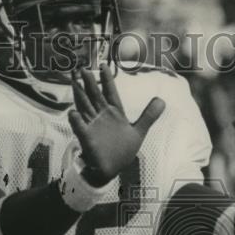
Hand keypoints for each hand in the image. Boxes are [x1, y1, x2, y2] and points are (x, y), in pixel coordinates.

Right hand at [68, 65, 164, 185]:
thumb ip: (148, 116)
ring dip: (78, 94)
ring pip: (84, 107)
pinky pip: (80, 129)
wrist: (111, 169)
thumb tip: (162, 100)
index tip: (103, 65)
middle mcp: (102, 116)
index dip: (107, 80)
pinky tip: (72, 113)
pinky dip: (76, 122)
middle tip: (83, 68)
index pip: (110, 92)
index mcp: (114, 113)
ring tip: (73, 81)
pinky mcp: (87, 139)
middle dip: (89, 82)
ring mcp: (92, 126)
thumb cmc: (122, 150)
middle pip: (95, 96)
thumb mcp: (138, 132)